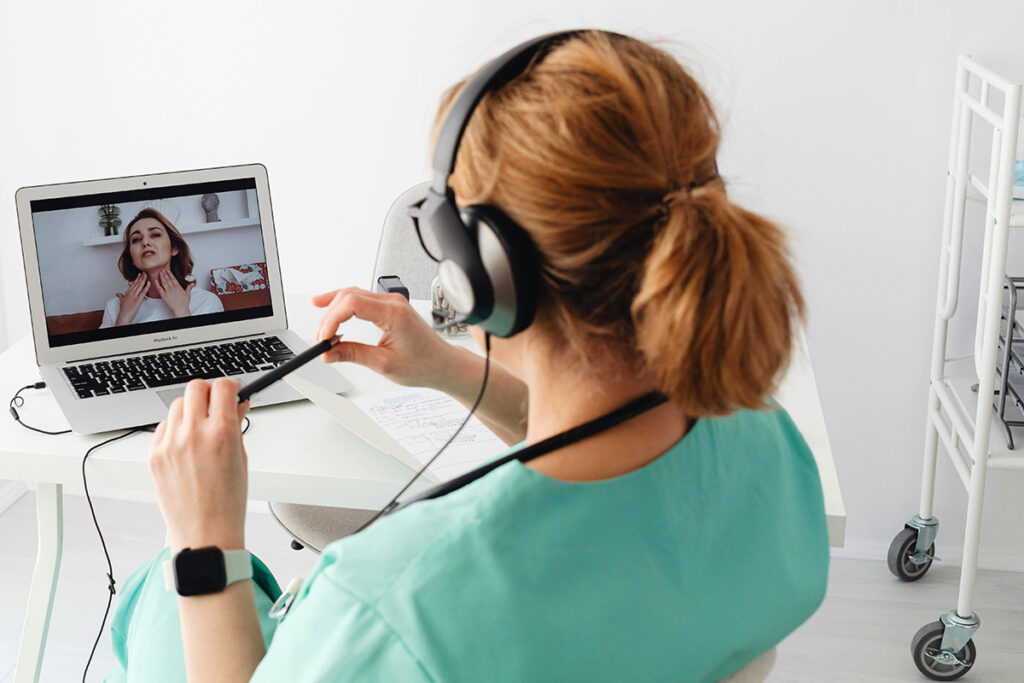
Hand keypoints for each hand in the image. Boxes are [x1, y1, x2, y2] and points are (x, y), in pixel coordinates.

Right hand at [114, 274, 149, 325]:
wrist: (124, 315)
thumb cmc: (123, 309)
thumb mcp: (121, 301)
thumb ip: (120, 296)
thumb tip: (118, 294)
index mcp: (127, 292)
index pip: (133, 284)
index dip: (137, 279)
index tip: (139, 274)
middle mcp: (131, 293)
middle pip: (137, 283)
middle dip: (141, 277)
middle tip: (144, 272)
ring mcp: (134, 296)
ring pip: (140, 286)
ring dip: (143, 280)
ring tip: (146, 275)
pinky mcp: (138, 299)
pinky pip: (143, 292)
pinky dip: (146, 287)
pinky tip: (149, 283)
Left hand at [149, 379, 250, 551]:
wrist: (205, 532)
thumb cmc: (227, 502)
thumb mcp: (242, 458)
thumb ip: (236, 427)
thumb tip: (234, 405)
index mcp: (222, 433)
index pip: (222, 387)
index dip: (230, 386)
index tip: (232, 391)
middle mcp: (193, 434)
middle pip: (195, 388)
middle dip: (208, 392)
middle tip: (215, 403)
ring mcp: (170, 444)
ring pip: (177, 406)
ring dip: (190, 410)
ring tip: (200, 428)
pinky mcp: (154, 455)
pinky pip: (163, 428)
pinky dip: (175, 429)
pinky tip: (186, 445)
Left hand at [153, 270, 194, 317]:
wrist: (181, 308)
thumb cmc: (184, 303)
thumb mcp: (188, 294)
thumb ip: (189, 288)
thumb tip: (192, 284)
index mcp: (178, 287)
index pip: (173, 279)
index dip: (170, 274)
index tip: (168, 271)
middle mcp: (173, 288)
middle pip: (168, 279)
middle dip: (165, 274)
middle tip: (162, 270)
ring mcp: (168, 291)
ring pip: (164, 282)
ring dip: (162, 277)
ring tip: (160, 273)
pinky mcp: (164, 295)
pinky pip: (159, 289)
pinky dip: (157, 284)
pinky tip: (155, 281)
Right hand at [314, 287, 459, 388]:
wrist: (442, 364)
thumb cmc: (423, 364)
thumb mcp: (384, 365)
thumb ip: (353, 355)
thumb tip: (329, 353)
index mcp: (394, 314)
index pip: (353, 304)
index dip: (332, 319)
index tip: (324, 337)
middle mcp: (393, 302)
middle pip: (349, 296)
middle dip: (329, 316)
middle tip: (321, 339)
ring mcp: (392, 302)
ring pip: (353, 294)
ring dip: (334, 310)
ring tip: (323, 331)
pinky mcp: (389, 307)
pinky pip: (361, 299)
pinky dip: (343, 306)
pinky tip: (329, 308)